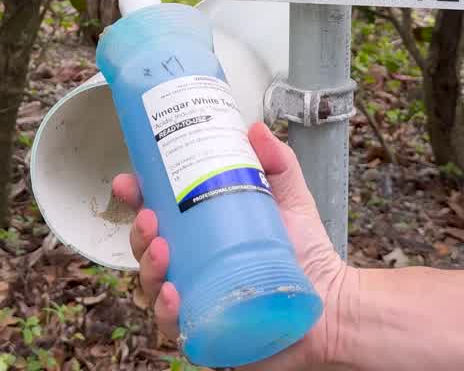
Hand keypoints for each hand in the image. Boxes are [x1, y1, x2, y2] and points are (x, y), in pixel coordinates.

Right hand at [112, 123, 351, 369]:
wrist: (334, 307)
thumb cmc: (307, 257)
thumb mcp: (291, 200)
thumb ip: (277, 163)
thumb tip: (256, 129)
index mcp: (202, 236)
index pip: (158, 216)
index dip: (136, 198)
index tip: (129, 182)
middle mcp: (192, 268)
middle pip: (147, 249)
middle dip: (138, 232)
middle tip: (149, 216)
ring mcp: (196, 301)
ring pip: (152, 286)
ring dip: (148, 266)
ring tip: (161, 250)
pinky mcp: (206, 334)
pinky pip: (173, 325)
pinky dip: (166, 309)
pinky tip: (173, 294)